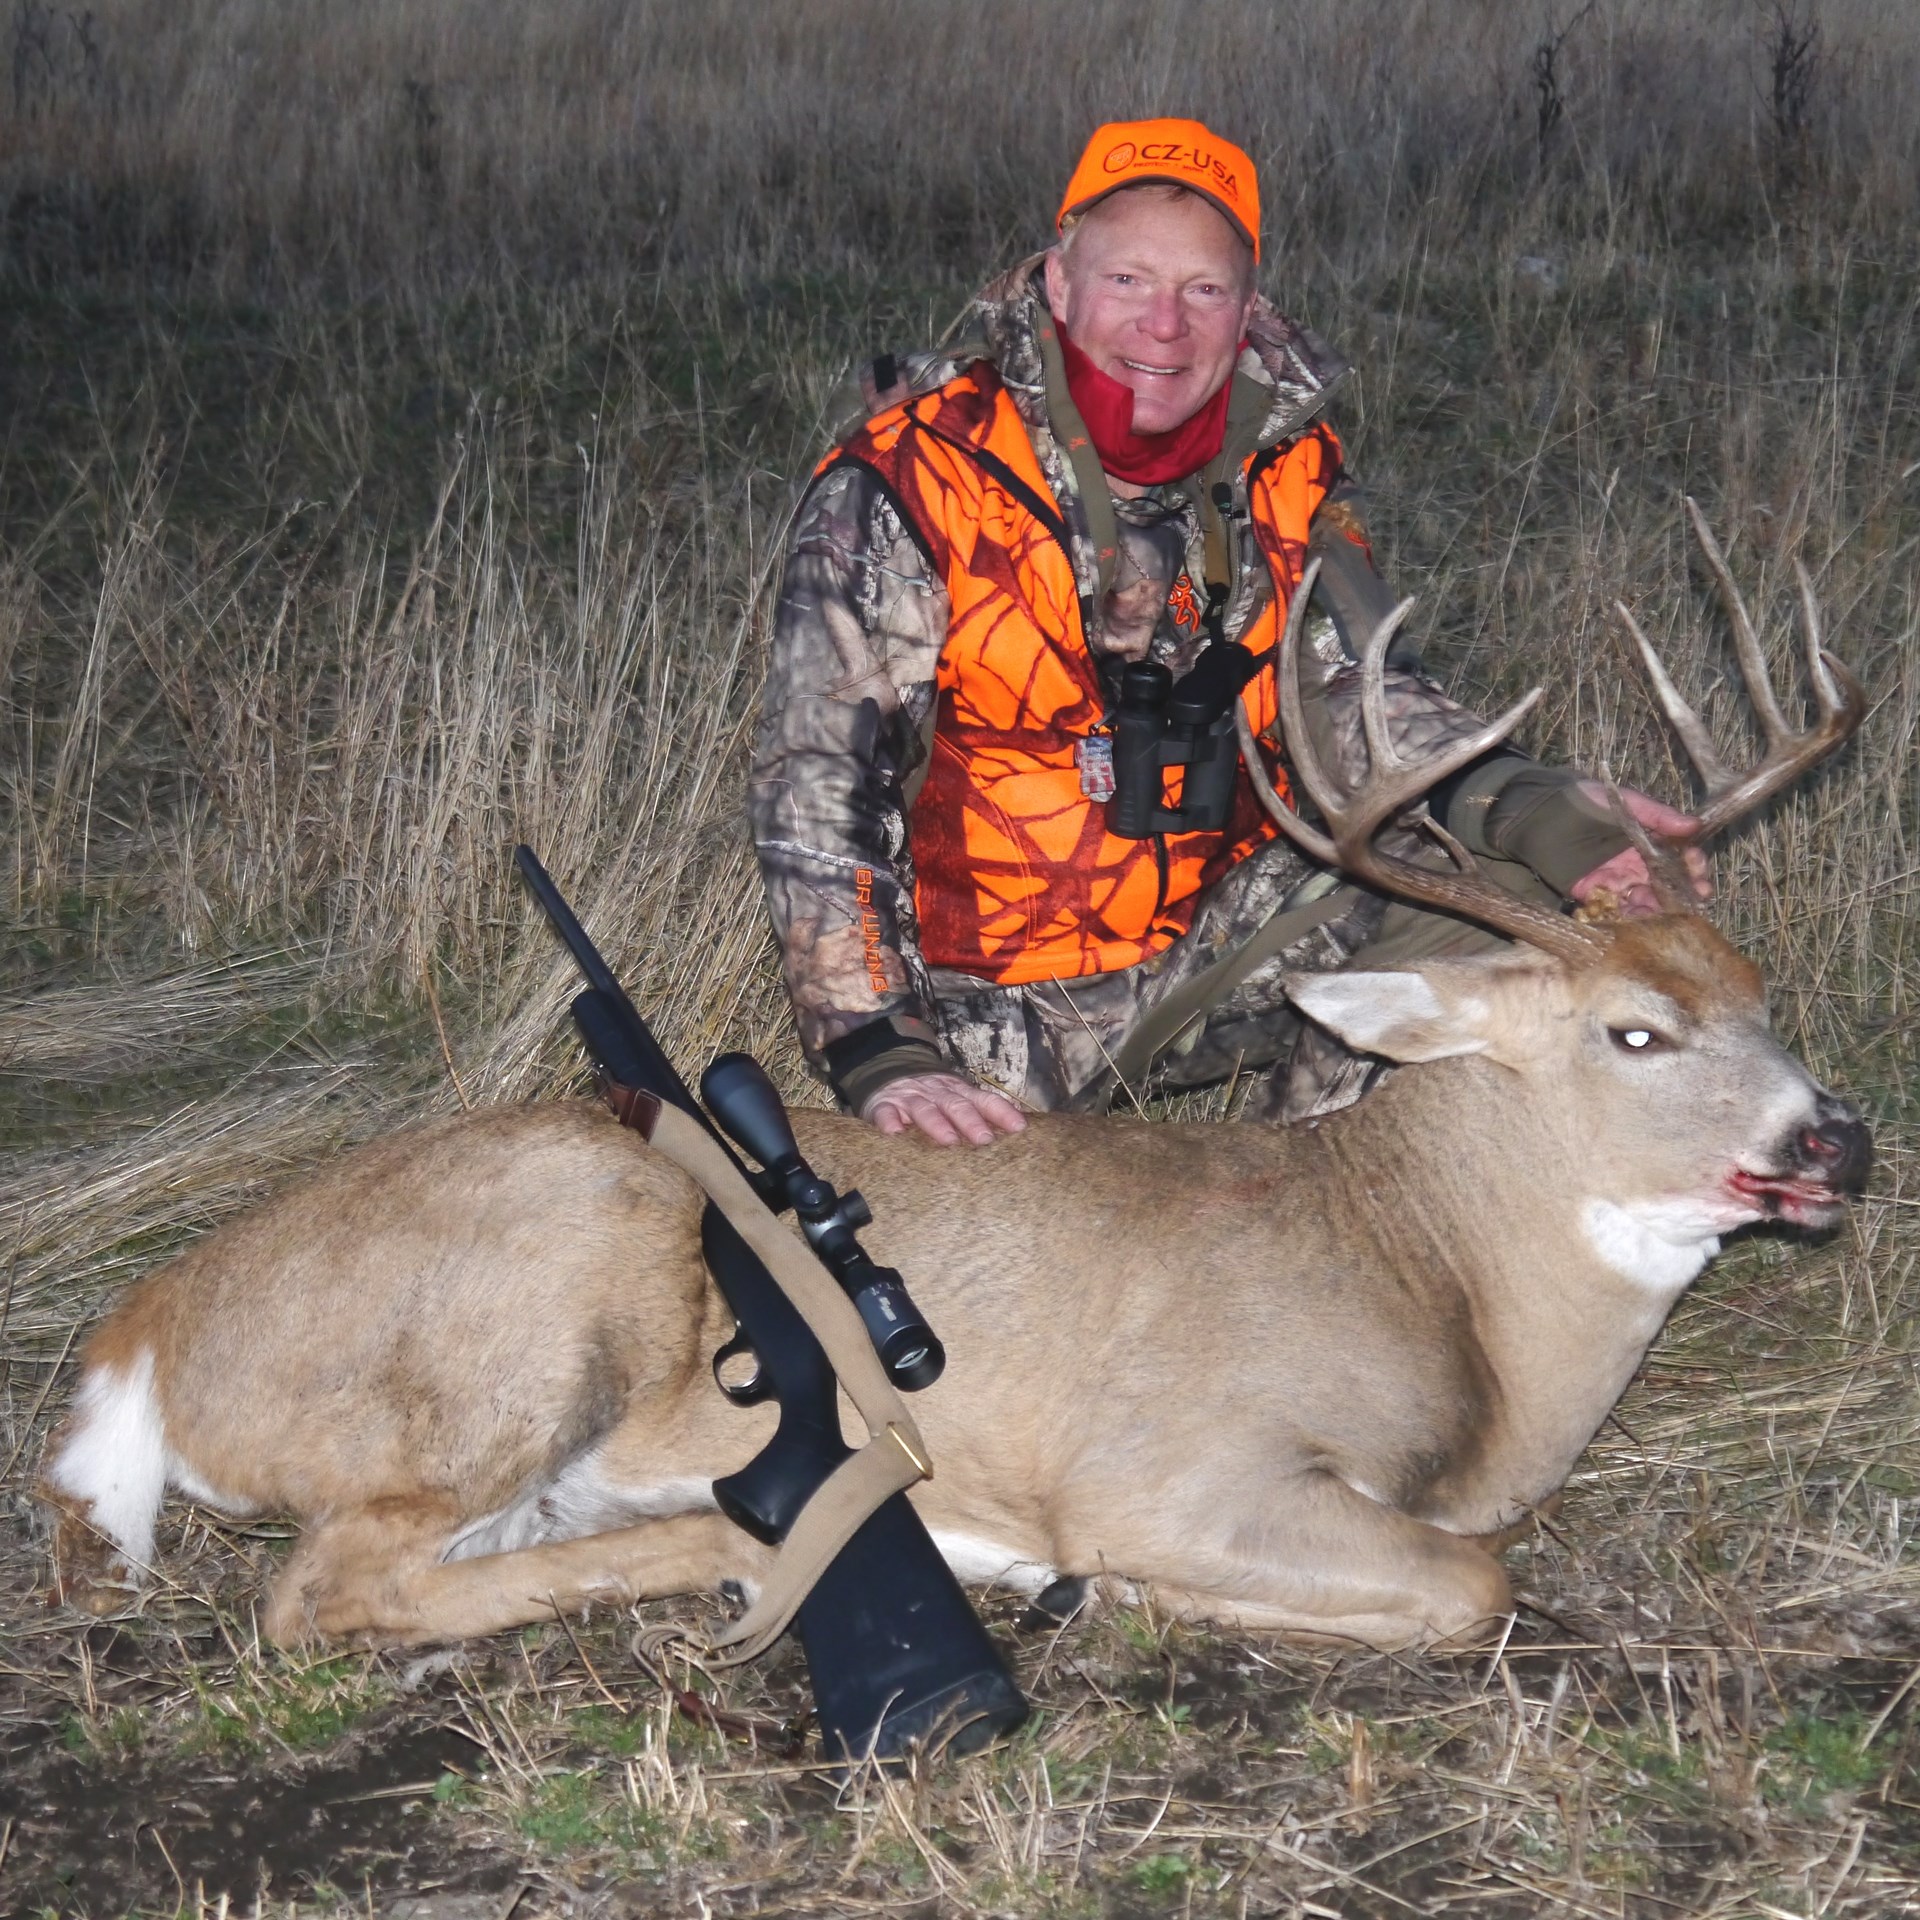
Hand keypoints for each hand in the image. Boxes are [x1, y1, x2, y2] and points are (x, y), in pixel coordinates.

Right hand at [861, 1071, 1027, 1145]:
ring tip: (948, 1140)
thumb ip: (981, 1111)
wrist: (888, 1071)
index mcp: (958, 1092)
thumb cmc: (932, 1094)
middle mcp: (937, 1093)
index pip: (983, 1100)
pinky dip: (890, 1122)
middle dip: (971, 1122)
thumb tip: (1018, 1128)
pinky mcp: (884, 1106)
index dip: (1001, 1112)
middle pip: (955, 1105)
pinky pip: (886, 1114)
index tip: (1019, 1128)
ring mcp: (910, 1099)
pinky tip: (895, 1133)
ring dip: (937, 1124)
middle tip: (984, 1139)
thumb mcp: (956, 1096)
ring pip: (924, 1109)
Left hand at [1570, 785, 1712, 917]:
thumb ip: (1658, 815)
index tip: (1698, 866)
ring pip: (1647, 902)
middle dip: (1686, 892)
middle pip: (1669, 886)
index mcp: (1649, 845)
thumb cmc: (1588, 802)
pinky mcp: (1596, 895)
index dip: (1693, 865)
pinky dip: (1632, 917)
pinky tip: (1642, 919)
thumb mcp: (1627, 804)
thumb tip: (1694, 825)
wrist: (1543, 814)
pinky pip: (1618, 911)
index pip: (1680, 859)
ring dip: (1662, 909)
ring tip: (1671, 912)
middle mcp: (1638, 867)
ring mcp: (1618, 883)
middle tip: (1698, 895)